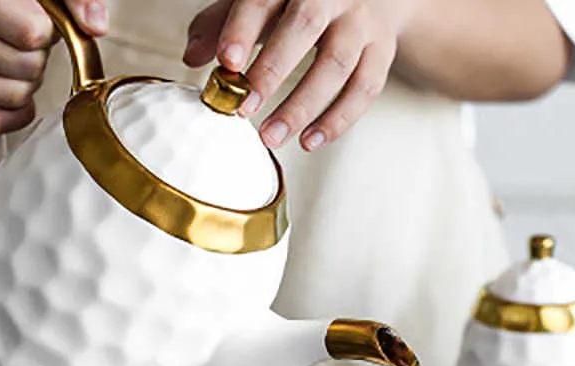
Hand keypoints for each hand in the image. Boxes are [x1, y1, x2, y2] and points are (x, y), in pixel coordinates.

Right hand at [0, 0, 107, 134]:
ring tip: (7, 62)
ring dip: (24, 85)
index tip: (34, 21)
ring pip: (15, 96)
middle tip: (18, 45)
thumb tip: (95, 25)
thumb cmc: (2, 2)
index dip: (45, 32)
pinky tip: (3, 88)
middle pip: (27, 67)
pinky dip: (11, 112)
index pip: (32, 33)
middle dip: (36, 59)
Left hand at [185, 0, 412, 150]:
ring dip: (302, 106)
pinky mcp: (383, 50)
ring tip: (270, 138)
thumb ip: (224, 24)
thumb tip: (191, 57)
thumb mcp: (264, 0)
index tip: (226, 64)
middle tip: (244, 110)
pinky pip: (365, 89)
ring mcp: (362, 20)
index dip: (242, 29)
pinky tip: (309, 141)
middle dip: (272, 70)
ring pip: (338, 65)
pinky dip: (337, 120)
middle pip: (305, 26)